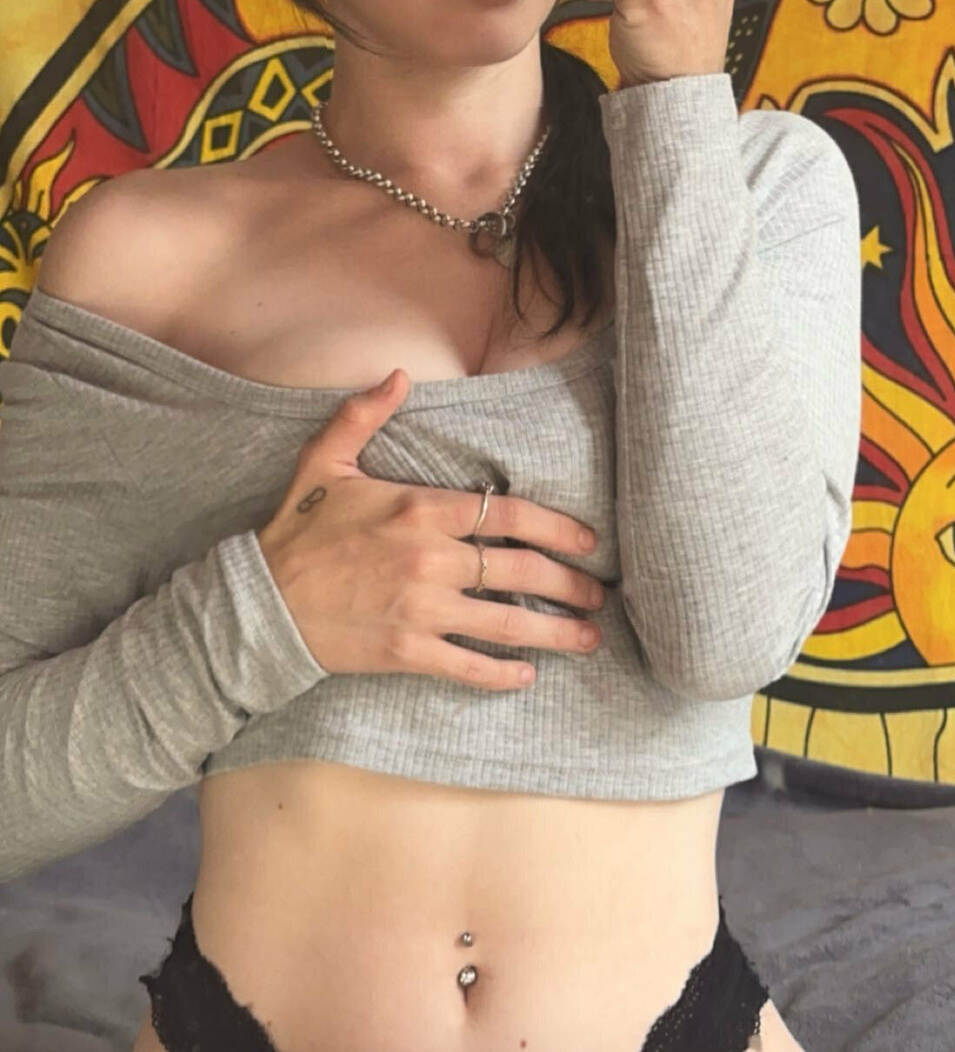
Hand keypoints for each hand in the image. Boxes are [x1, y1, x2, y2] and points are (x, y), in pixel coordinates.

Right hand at [256, 371, 606, 687]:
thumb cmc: (296, 531)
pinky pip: (468, 667)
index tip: (587, 541)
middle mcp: (431, 560)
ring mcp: (422, 610)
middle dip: (570, 584)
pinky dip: (504, 674)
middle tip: (598, 593)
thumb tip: (398, 375)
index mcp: (420, 510)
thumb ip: (363, 414)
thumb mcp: (323, 460)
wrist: (260, 602)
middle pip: (521, 571)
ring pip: (506, 622)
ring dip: (555, 632)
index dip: (557, 527)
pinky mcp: (407, 652)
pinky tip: (528, 676)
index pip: (508, 514)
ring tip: (588, 637)